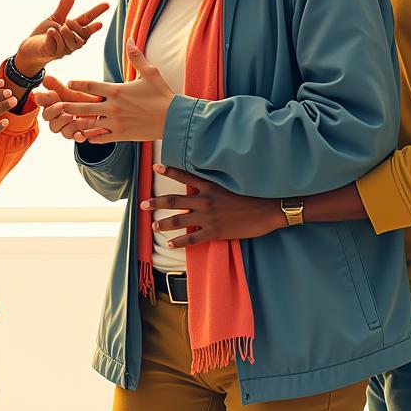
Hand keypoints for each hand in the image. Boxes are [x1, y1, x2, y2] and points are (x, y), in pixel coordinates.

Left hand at [13, 0, 109, 76]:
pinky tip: (50, 32)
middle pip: (83, 36)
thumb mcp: (55, 18)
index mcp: (74, 32)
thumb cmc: (45, 34)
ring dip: (67, 34)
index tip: (107, 4)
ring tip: (61, 28)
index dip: (97, 13)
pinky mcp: (51, 53)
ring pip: (72, 44)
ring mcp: (62, 50)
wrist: (30, 48)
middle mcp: (71, 42)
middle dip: (78, 28)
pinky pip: (56, 47)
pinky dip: (54, 38)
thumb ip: (64, 7)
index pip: (88, 22)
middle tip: (68, 21)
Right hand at [33, 76, 106, 140]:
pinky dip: (78, 136)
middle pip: (49, 120)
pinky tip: (82, 134)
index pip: (42, 104)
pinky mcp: (78, 134)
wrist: (100, 107)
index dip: (45, 100)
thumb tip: (45, 78)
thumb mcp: (71, 92)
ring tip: (78, 118)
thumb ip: (58, 87)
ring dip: (69, 124)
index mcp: (53, 106)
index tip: (52, 93)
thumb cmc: (82, 99)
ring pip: (61, 130)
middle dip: (55, 113)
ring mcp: (67, 127)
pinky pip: (75, 138)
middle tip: (62, 106)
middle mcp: (57, 118)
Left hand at [67, 39, 173, 142]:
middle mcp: (112, 107)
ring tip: (67, 122)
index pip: (90, 85)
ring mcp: (115, 122)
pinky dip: (91, 137)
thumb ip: (136, 56)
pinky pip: (100, 138)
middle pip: (83, 106)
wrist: (173, 119)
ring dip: (78, 123)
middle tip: (57, 105)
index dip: (77, 84)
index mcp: (116, 90)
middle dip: (68, 106)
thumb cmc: (162, 94)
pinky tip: (85, 136)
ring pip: (89, 124)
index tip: (69, 83)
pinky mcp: (121, 135)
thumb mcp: (150, 72)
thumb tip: (130, 39)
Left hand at [140, 164, 286, 247]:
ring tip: (153, 225)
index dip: (169, 170)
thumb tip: (204, 183)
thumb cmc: (253, 194)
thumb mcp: (232, 182)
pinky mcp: (215, 232)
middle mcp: (205, 199)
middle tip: (142, 204)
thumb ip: (216, 183)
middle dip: (156, 202)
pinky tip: (170, 244)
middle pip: (174, 200)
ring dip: (163, 223)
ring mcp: (209, 217)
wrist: (268, 209)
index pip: (184, 175)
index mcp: (209, 185)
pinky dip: (179, 242)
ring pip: (179, 220)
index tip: (155, 166)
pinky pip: (192, 238)